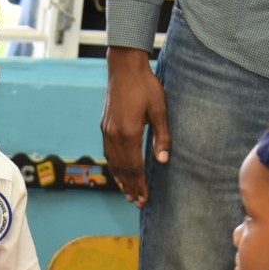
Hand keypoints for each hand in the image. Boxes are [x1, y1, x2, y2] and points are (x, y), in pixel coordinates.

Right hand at [102, 46, 168, 205]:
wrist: (124, 67)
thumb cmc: (145, 86)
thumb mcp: (159, 110)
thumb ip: (162, 136)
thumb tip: (163, 160)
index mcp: (128, 132)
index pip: (134, 166)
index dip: (140, 184)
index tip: (145, 198)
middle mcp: (114, 135)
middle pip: (122, 169)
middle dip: (130, 187)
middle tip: (137, 203)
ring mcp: (107, 131)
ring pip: (113, 162)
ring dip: (121, 180)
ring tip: (128, 194)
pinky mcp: (105, 126)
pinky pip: (109, 153)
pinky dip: (115, 167)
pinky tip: (119, 173)